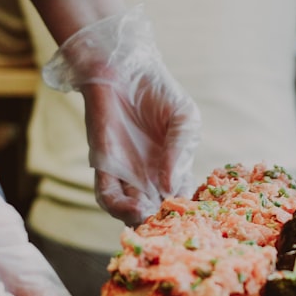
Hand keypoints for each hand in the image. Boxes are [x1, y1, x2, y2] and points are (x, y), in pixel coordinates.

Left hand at [43, 6, 200, 224]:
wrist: (125, 69)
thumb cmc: (159, 92)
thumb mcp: (185, 119)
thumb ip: (181, 151)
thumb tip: (171, 188)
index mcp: (173, 167)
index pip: (180, 199)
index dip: (185, 210)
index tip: (190, 216)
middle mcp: (150, 175)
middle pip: (156, 212)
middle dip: (161, 222)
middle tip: (169, 226)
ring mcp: (127, 173)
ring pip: (131, 211)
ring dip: (140, 220)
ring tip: (150, 216)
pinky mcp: (104, 166)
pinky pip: (107, 196)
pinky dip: (119, 208)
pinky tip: (135, 208)